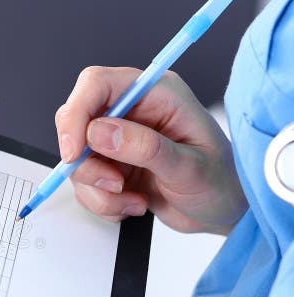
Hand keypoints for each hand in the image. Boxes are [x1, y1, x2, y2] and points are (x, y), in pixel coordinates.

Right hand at [56, 66, 246, 234]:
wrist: (222, 213)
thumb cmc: (221, 182)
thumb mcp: (190, 167)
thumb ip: (145, 147)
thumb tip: (98, 132)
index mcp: (154, 94)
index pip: (96, 84)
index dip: (77, 113)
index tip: (75, 151)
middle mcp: (131, 112)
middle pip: (76, 121)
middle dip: (85, 161)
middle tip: (114, 184)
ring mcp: (117, 140)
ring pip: (77, 159)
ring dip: (98, 189)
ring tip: (133, 200)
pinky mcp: (110, 165)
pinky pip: (83, 182)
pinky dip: (102, 202)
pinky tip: (133, 204)